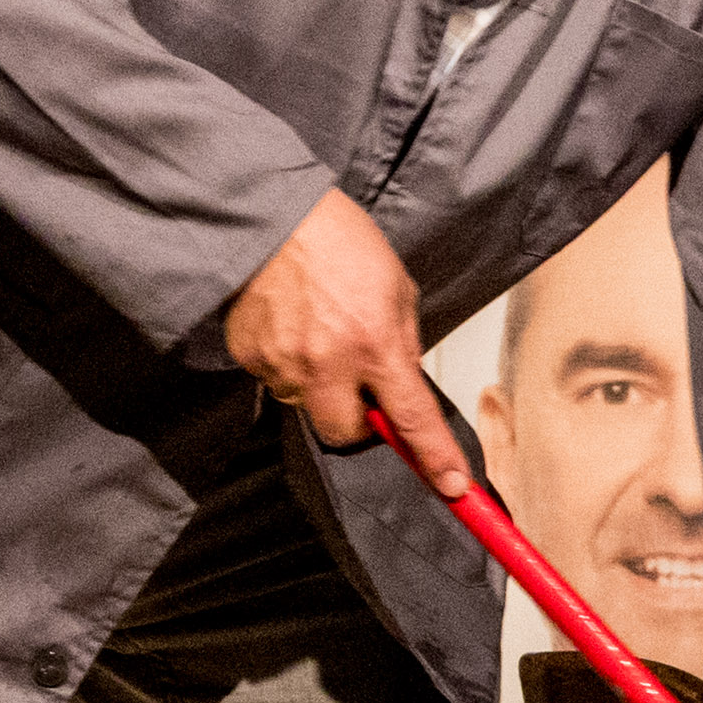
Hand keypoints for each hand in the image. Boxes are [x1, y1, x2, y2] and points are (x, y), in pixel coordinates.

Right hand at [223, 191, 464, 477]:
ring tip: (320, 333)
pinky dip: (288, 362)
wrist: (270, 215)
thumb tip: (403, 381)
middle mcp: (328, 363)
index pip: (411, 419)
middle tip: (363, 390)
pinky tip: (292, 325)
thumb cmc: (337, 240)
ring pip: (307, 406)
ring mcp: (284, 364)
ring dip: (321, 386)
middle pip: (346, 435)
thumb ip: (402, 341)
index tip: (452, 486)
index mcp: (375, 343)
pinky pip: (276, 378)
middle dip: (359, 423)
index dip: (434, 458)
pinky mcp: (250, 357)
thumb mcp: (395, 287)